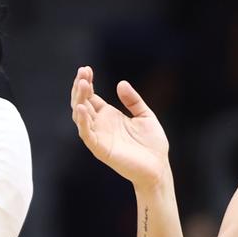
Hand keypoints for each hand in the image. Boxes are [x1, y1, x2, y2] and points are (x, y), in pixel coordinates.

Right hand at [71, 66, 172, 189]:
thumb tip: (121, 83)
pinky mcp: (100, 149)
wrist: (159, 167)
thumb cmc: (152, 144)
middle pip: (82, 103)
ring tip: (81, 84)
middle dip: (80, 88)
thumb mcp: (145, 115)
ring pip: (80, 116)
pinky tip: (82, 108)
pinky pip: (86, 134)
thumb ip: (133, 100)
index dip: (86, 83)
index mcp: (109, 116)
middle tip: (82, 72)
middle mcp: (100, 125)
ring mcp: (99, 136)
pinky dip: (82, 122)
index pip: (91, 97)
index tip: (87, 69)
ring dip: (79, 100)